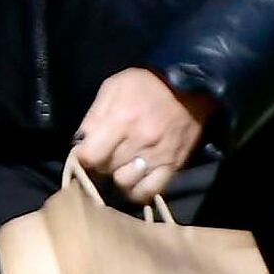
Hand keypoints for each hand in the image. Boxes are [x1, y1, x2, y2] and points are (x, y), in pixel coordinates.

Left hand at [73, 66, 210, 204]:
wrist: (191, 83)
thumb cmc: (147, 83)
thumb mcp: (114, 87)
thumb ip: (95, 115)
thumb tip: (81, 141)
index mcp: (122, 120)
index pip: (90, 156)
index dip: (83, 156)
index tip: (86, 151)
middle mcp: (139, 142)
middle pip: (106, 169)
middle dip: (101, 163)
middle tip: (106, 153)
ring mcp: (158, 156)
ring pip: (125, 183)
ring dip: (119, 176)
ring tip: (122, 165)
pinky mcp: (174, 165)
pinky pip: (150, 191)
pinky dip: (138, 190)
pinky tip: (135, 180)